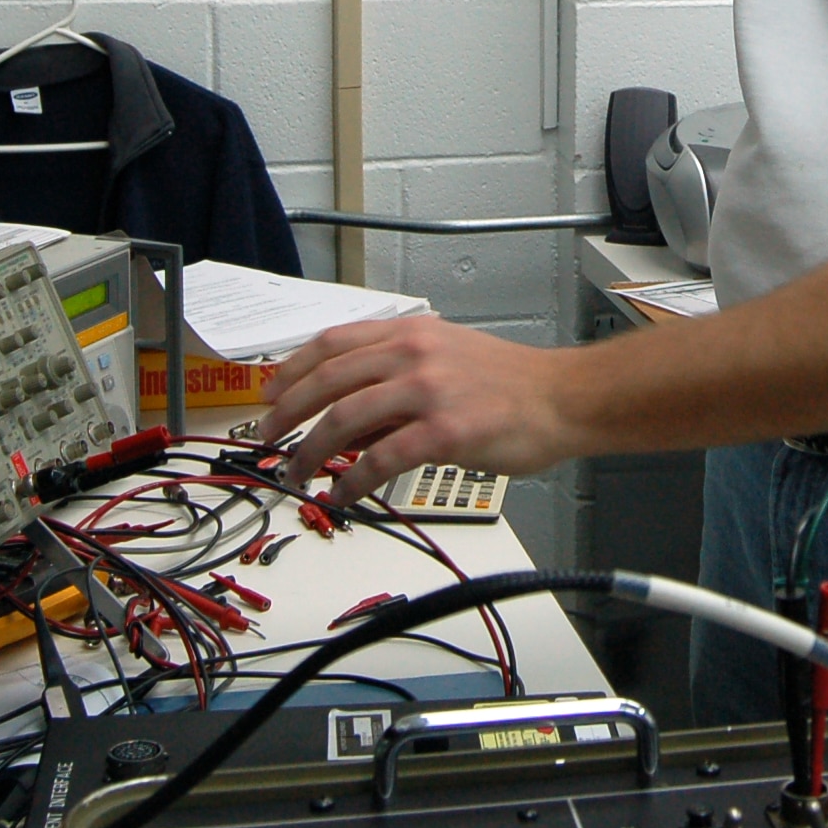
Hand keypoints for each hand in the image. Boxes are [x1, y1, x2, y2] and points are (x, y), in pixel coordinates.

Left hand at [257, 313, 575, 504]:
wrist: (560, 398)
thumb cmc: (508, 382)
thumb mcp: (445, 354)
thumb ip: (396, 372)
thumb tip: (347, 409)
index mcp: (409, 332)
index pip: (331, 342)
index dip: (292, 369)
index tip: (270, 393)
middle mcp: (412, 354)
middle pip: (328, 379)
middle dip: (288, 413)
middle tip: (268, 438)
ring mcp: (427, 391)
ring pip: (345, 419)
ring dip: (311, 451)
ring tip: (296, 474)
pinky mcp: (444, 432)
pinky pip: (381, 460)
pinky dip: (353, 481)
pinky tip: (342, 496)